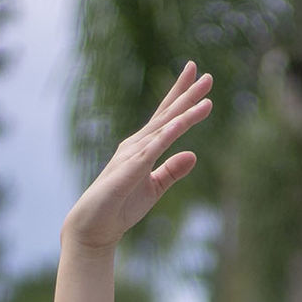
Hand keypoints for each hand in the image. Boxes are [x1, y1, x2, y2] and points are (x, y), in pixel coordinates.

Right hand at [63, 63, 213, 252]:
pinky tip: (180, 124)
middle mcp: (137, 144)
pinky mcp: (129, 169)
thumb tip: (193, 155)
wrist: (94, 226)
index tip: (199, 78)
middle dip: (186, 93)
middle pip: (166, 114)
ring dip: (183, 112)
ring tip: (205, 98)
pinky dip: (167, 136)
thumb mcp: (154, 188)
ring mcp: (132, 154)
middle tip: (207, 75)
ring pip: (163, 128)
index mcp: (143, 147)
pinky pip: (153, 149)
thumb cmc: (121, 206)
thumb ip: (172, 171)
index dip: (182, 96)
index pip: (166, 117)